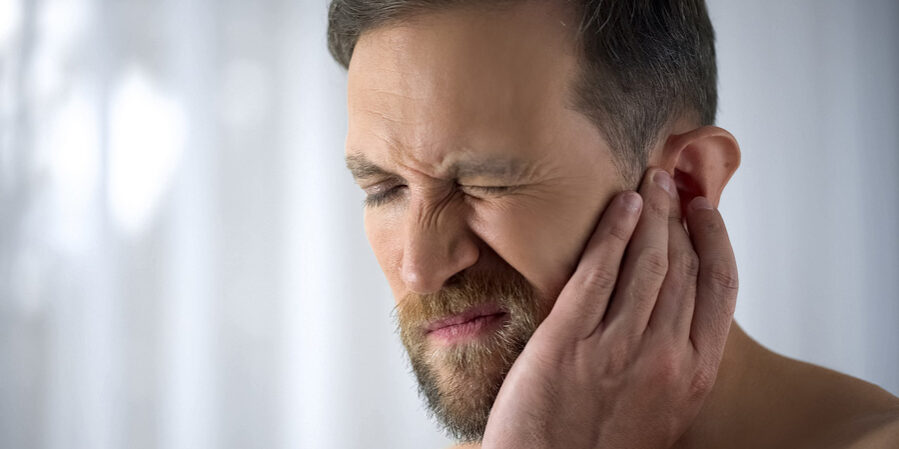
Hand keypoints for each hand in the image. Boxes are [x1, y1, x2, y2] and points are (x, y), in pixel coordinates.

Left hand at [480, 168, 738, 448]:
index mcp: (694, 376)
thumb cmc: (603, 448)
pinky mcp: (566, 342)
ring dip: (651, 213)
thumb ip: (676, 363)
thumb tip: (677, 314)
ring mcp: (615, 348)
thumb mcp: (663, 411)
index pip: (719, 289)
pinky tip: (620, 207)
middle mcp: (664, 357)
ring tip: (648, 184)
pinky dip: (613, 232)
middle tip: (670, 183)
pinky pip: (597, 273)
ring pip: (647, 263)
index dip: (714, 240)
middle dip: (678, 216)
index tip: (704, 212)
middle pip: (683, 267)